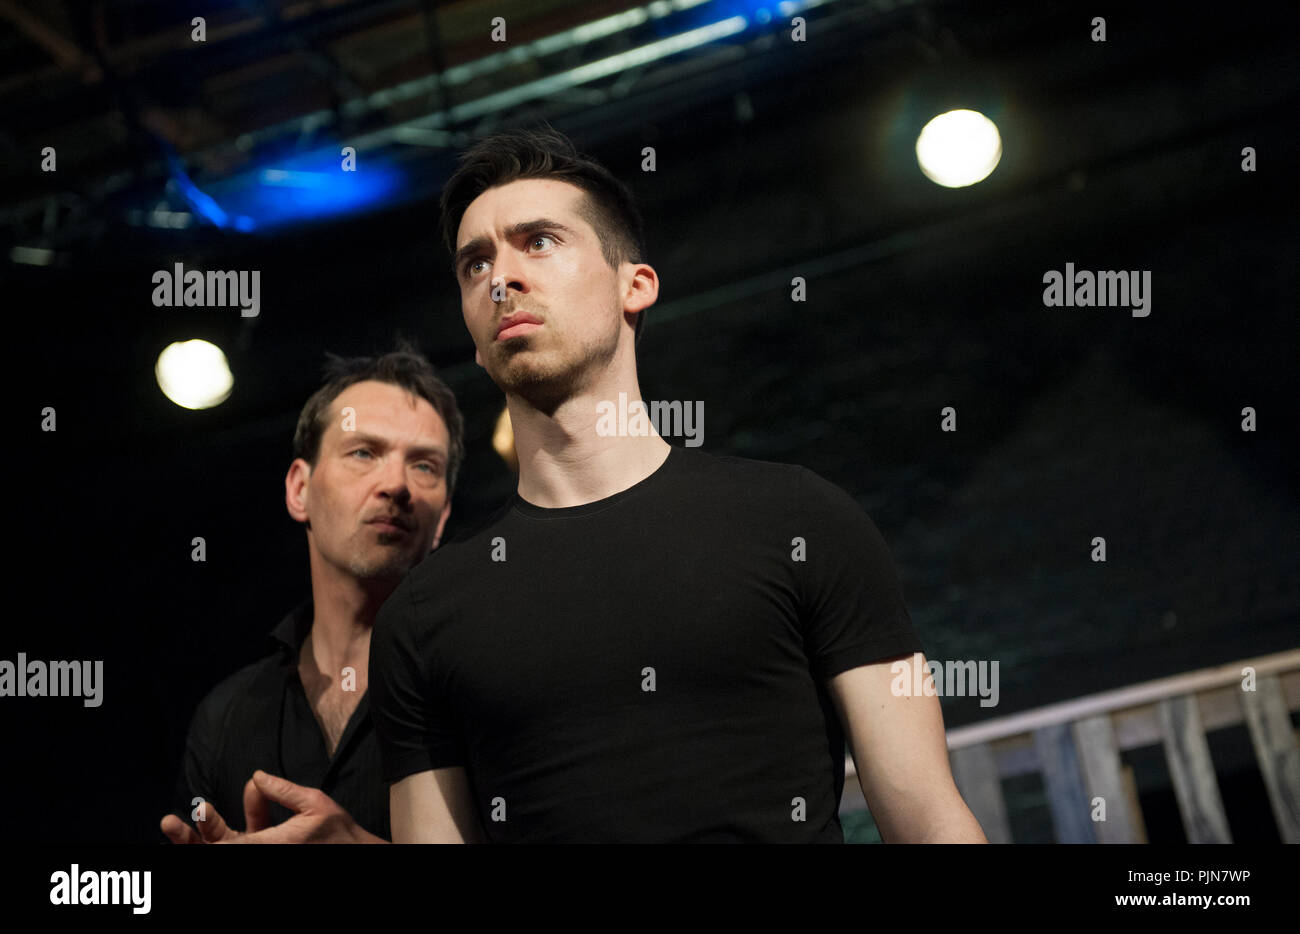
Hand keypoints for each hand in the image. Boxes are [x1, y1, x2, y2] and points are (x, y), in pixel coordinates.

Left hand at [160, 771, 385, 843]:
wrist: (355, 855)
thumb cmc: (337, 832)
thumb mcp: (314, 803)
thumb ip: (282, 791)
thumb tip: (255, 776)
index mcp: (270, 847)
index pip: (226, 844)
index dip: (206, 828)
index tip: (194, 810)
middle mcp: (261, 857)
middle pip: (215, 853)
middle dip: (188, 839)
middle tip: (167, 823)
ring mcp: (262, 859)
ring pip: (222, 850)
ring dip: (199, 838)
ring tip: (174, 824)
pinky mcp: (267, 854)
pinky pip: (241, 843)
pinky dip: (221, 838)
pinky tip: (208, 822)